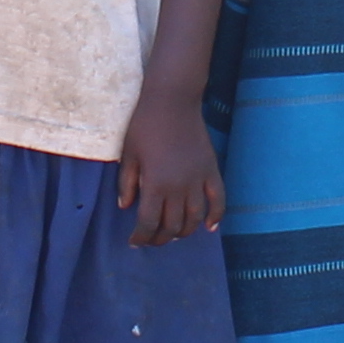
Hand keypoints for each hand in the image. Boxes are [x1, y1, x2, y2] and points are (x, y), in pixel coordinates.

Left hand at [113, 87, 222, 245]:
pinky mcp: (211, 170)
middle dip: (160, 238)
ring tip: (174, 234)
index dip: (141, 237)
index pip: (149, 223)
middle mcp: (179, 187)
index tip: (134, 241)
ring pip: (194, 218)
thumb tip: (125, 206)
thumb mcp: (129, 154)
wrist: (172, 101)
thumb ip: (126, 183)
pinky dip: (215, 216)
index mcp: (155, 184)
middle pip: (172, 225)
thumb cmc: (145, 125)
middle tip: (151, 239)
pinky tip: (209, 227)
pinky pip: (218, 199)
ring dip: (184, 232)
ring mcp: (198, 180)